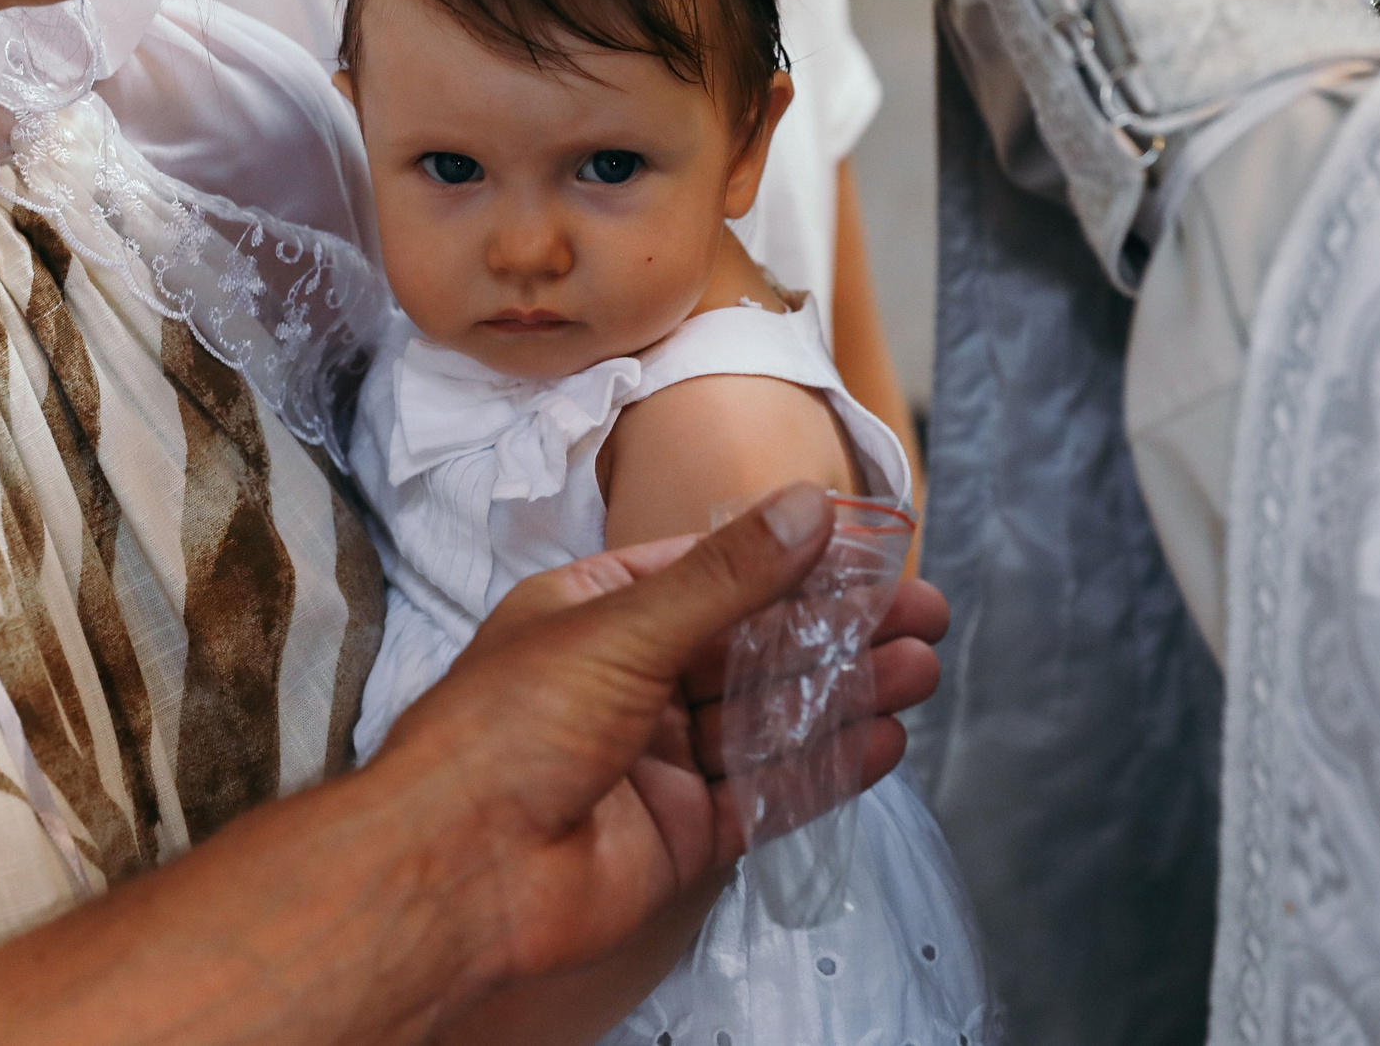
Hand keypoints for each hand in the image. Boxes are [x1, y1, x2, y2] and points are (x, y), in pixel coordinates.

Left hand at [374, 485, 944, 987]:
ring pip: (770, 718)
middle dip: (840, 631)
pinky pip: (765, 794)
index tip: (872, 550)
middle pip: (755, 646)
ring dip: (846, 693)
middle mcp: (630, 679)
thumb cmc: (507, 729)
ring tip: (920, 669)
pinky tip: (882, 741)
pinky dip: (826, 769)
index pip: (714, 572)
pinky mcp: (680, 833)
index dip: (796, 560)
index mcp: (598, 610)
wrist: (457, 872)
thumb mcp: (622, 626)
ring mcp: (657, 760)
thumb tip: (806, 506)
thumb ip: (727, 576)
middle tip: (921, 613)